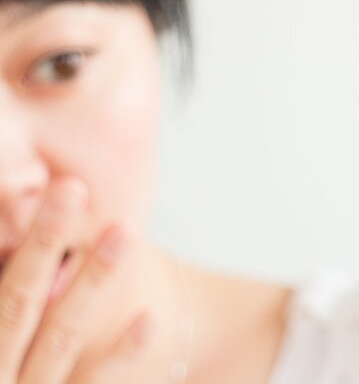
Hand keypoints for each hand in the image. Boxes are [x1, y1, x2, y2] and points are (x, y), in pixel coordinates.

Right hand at [0, 177, 151, 382]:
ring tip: (123, 232)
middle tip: (72, 188)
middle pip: (16, 301)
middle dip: (43, 243)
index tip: (43, 196)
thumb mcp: (1, 359)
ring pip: (62, 336)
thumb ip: (9, 321)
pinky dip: (123, 356)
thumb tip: (16, 273)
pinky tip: (150, 319)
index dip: (15, 246)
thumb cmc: (7, 378)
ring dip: (92, 282)